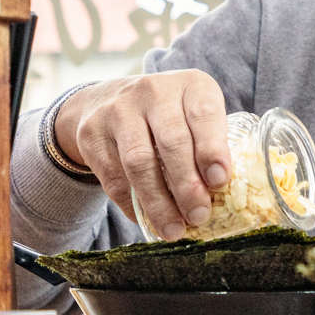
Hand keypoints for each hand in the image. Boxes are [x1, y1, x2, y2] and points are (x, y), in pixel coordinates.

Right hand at [56, 71, 232, 239]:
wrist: (106, 100)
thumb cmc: (167, 116)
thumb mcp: (194, 116)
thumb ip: (210, 146)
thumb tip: (223, 197)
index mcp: (190, 85)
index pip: (203, 114)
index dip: (212, 149)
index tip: (219, 181)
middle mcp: (153, 91)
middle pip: (172, 142)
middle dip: (187, 186)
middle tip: (199, 215)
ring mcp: (118, 110)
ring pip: (139, 163)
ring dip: (158, 202)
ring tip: (173, 229)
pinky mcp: (91, 133)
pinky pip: (114, 177)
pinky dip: (132, 204)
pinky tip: (147, 220)